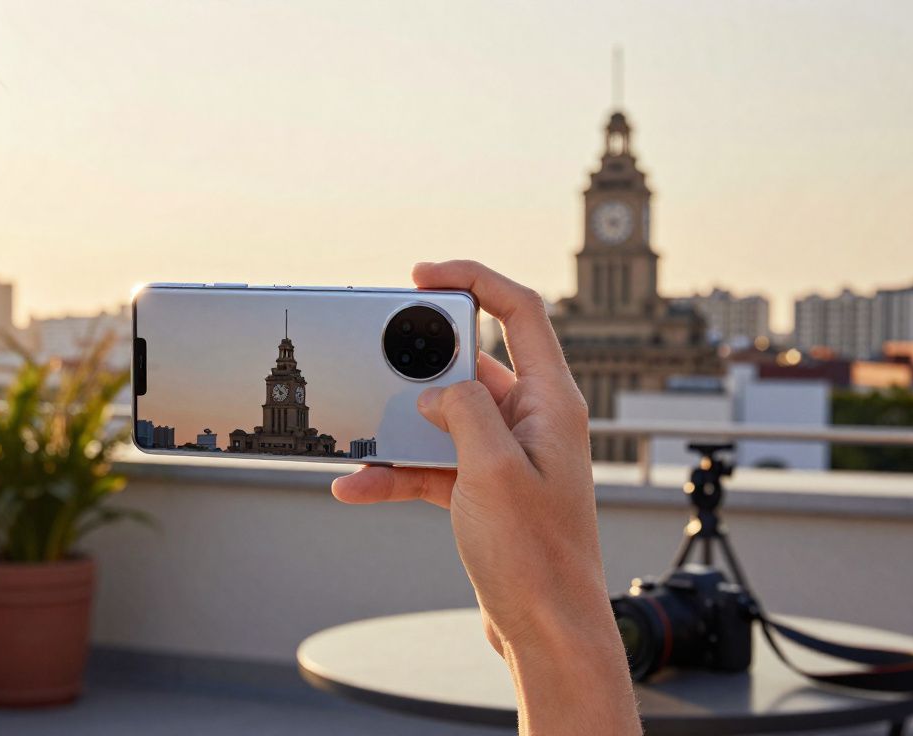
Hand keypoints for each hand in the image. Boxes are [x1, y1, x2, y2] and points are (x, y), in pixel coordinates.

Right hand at [332, 260, 639, 734]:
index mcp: (552, 403)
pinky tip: (360, 486)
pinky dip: (398, 472)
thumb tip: (435, 392)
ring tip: (360, 436)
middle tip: (379, 361)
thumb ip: (463, 412)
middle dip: (419, 367)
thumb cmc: (537, 557)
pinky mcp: (486, 490)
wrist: (546, 631)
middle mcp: (534, 422)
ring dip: (400, 429)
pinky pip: (434, 465)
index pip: (520, 313)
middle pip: (471, 366)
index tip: (424, 275)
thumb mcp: (492, 471)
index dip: (474, 280)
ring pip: (444, 420)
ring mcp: (509, 456)